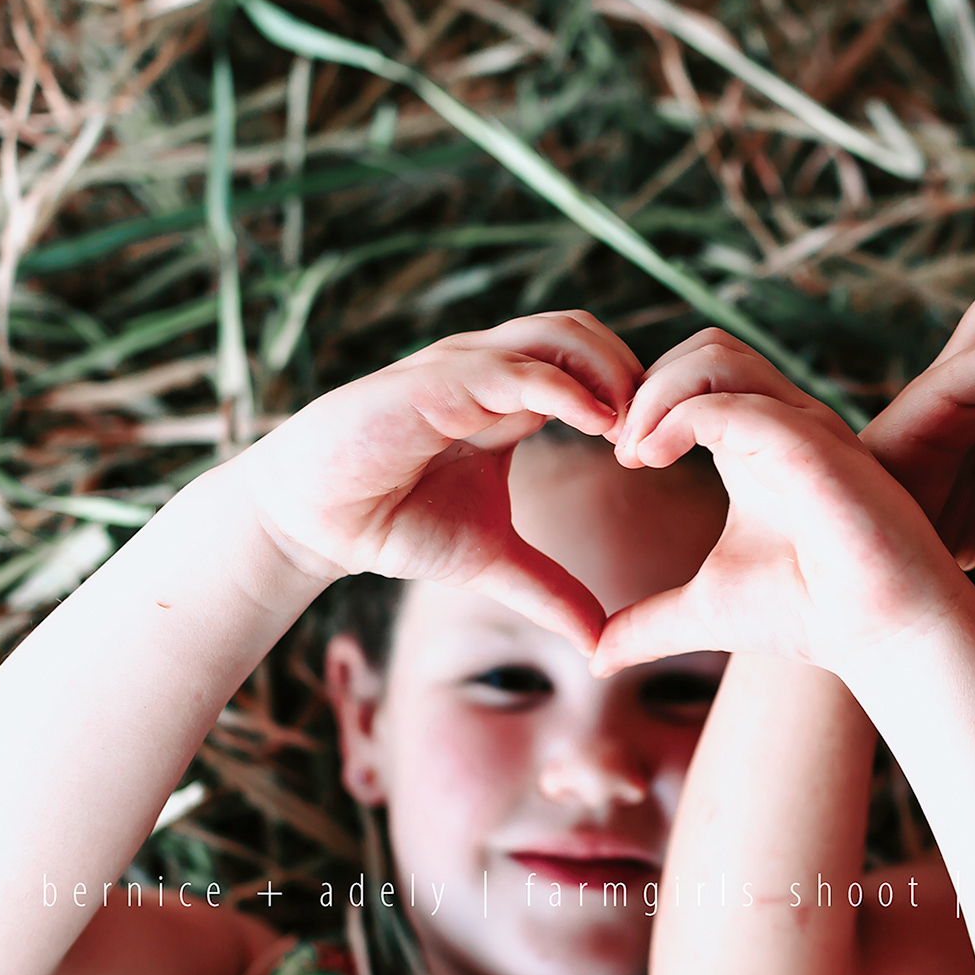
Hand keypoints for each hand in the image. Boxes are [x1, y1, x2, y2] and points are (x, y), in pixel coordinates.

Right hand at [237, 310, 639, 652]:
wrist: (312, 523)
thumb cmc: (393, 524)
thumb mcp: (491, 560)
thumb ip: (550, 590)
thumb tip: (599, 642)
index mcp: (510, 398)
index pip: (590, 364)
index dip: (634, 396)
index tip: (662, 449)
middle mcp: (490, 370)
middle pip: (585, 332)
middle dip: (634, 372)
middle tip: (660, 433)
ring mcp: (463, 368)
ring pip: (559, 333)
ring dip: (610, 372)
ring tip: (633, 430)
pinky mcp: (434, 382)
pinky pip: (514, 368)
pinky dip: (565, 388)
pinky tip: (598, 423)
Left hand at [593, 330, 972, 677]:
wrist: (882, 638)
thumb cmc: (812, 616)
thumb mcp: (706, 612)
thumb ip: (649, 624)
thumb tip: (596, 658)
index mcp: (760, 443)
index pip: (697, 374)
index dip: (645, 399)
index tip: (620, 455)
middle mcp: (785, 424)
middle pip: (706, 347)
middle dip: (647, 384)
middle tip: (621, 448)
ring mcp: (804, 428)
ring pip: (717, 356)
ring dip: (657, 393)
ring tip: (634, 452)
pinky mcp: (815, 447)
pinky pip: (737, 401)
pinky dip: (681, 416)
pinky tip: (653, 458)